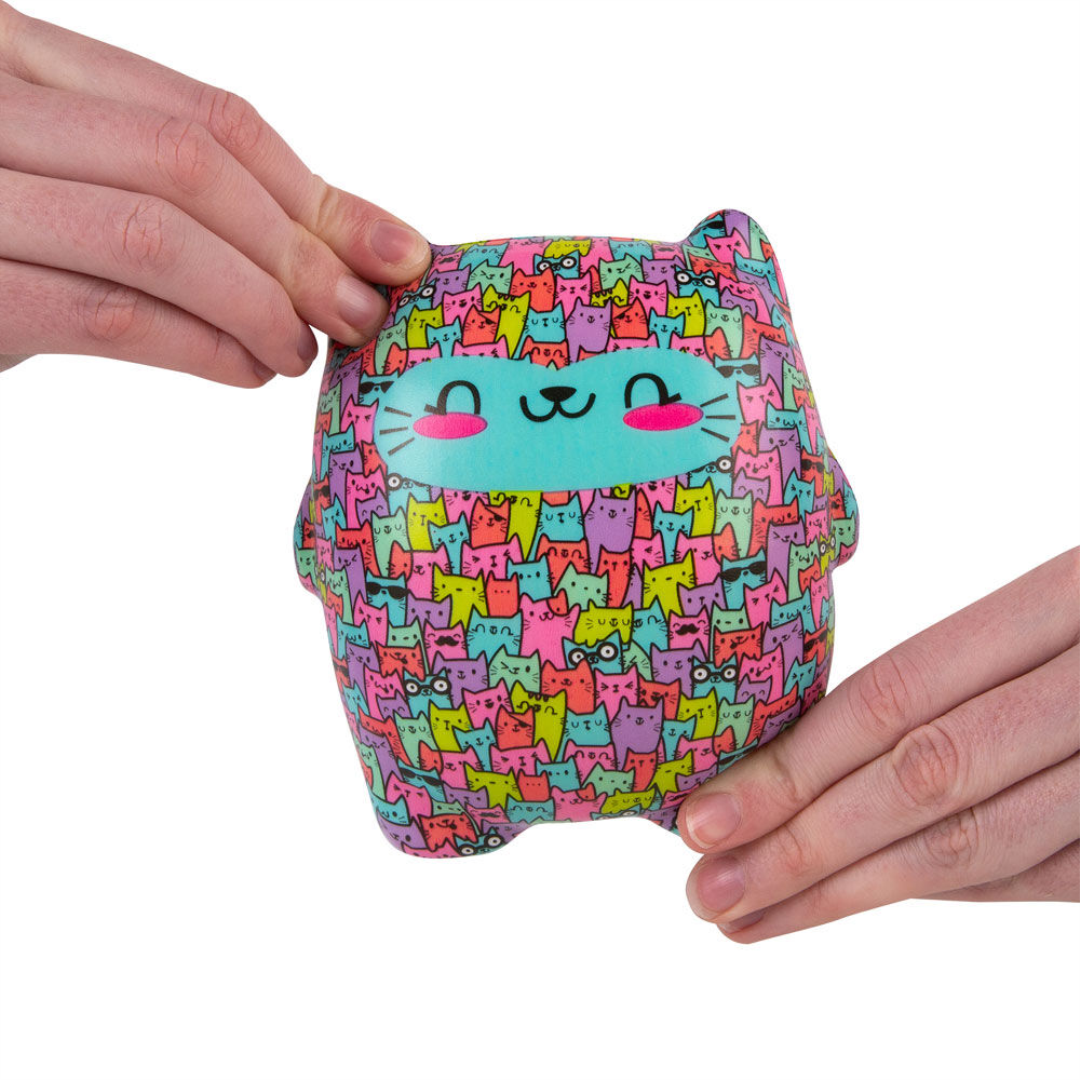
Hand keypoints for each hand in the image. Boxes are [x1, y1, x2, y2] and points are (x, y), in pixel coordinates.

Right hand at [0, 3, 429, 385]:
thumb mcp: (75, 190)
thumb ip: (179, 194)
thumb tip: (344, 242)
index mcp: (18, 57)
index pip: (205, 114)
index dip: (315, 191)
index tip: (392, 251)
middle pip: (190, 165)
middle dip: (300, 250)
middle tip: (359, 315)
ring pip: (156, 234)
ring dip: (258, 304)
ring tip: (298, 351)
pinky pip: (112, 311)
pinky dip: (202, 347)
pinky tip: (244, 370)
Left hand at [677, 547, 1079, 940]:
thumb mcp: (1060, 599)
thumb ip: (967, 666)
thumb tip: (816, 749)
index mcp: (1068, 597)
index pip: (899, 695)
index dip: (796, 765)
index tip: (703, 818)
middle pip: (925, 780)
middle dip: (803, 848)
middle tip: (705, 892)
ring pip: (982, 846)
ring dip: (856, 892)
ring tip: (754, 916)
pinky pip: (1046, 874)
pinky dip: (951, 892)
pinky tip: (863, 901)